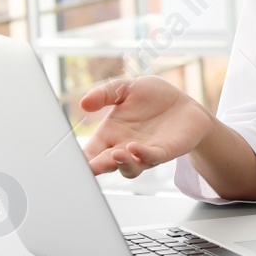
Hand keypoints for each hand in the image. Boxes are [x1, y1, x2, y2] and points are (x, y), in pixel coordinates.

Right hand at [79, 76, 213, 177]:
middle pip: (106, 164)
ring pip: (129, 168)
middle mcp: (124, 147)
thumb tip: (84, 102)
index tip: (71, 160)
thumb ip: (105, 94)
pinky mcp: (164, 151)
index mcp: (110, 134)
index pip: (91, 152)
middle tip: (90, 167)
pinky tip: (136, 147)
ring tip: (116, 154)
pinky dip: (143, 155)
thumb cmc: (154, 98)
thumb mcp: (126, 88)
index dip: (81, 158)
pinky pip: (152, 158)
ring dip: (122, 163)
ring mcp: (144, 153)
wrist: (184, 104)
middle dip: (97, 167)